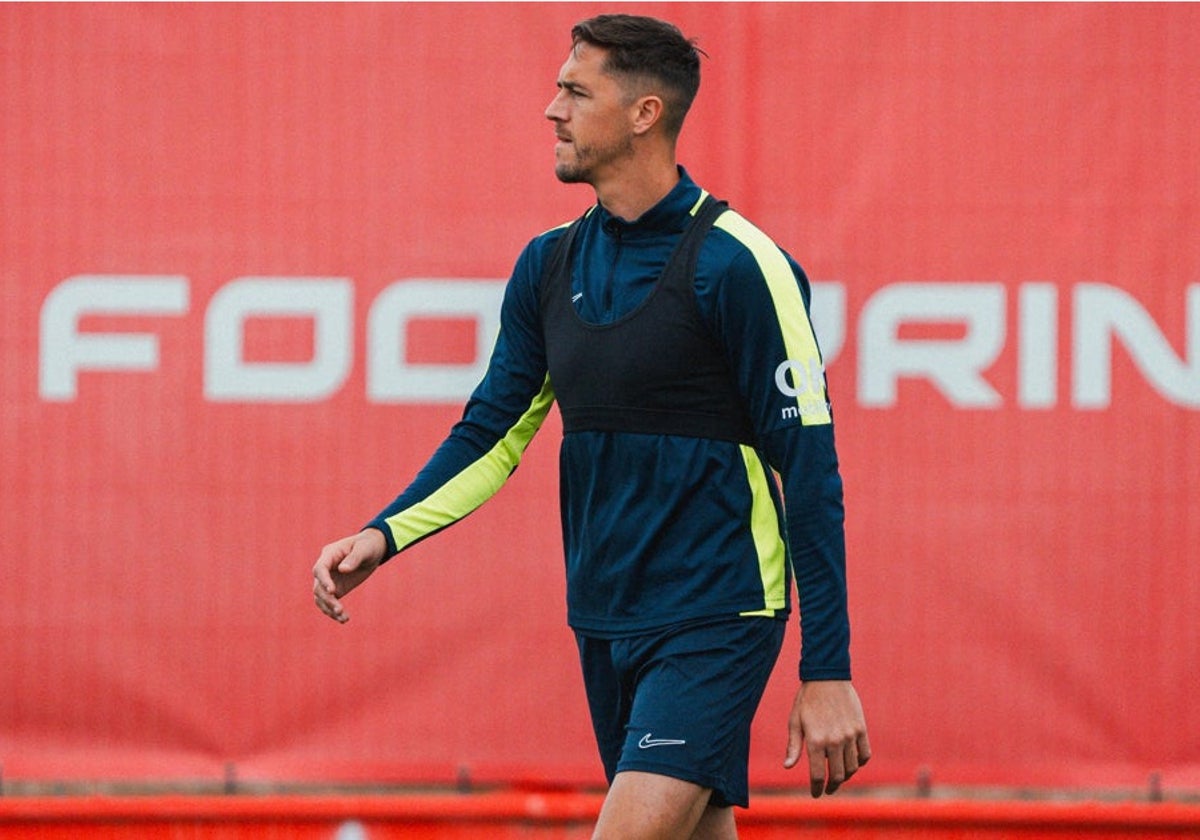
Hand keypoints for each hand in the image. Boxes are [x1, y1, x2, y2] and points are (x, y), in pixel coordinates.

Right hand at [312, 529, 386, 622]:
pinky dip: (334, 612)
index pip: (320, 569)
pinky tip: (344, 619)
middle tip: (340, 609)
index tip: (332, 591)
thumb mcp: (364, 549)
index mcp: (329, 554)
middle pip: (318, 586)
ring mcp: (329, 580)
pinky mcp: (336, 589)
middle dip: (328, 599)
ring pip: (321, 598)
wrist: (373, 550)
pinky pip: (330, 602)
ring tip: (343, 618)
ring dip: (329, 609)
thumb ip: (354, 558)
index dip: (323, 580)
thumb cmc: (368, 545)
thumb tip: (343, 569)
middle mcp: (326, 568)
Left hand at [784, 680, 870, 796]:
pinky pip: (865, 754)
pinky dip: (860, 762)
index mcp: (815, 740)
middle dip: (832, 786)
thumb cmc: (807, 699)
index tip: (816, 794)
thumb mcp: (795, 721)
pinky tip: (853, 763)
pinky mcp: (861, 728)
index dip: (817, 788)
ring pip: (852, 767)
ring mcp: (850, 735)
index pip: (818, 775)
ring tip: (839, 777)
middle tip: (828, 789)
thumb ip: (793, 746)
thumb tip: (787, 767)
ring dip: (846, 776)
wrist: (827, 677)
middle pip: (837, 775)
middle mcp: (834, 740)